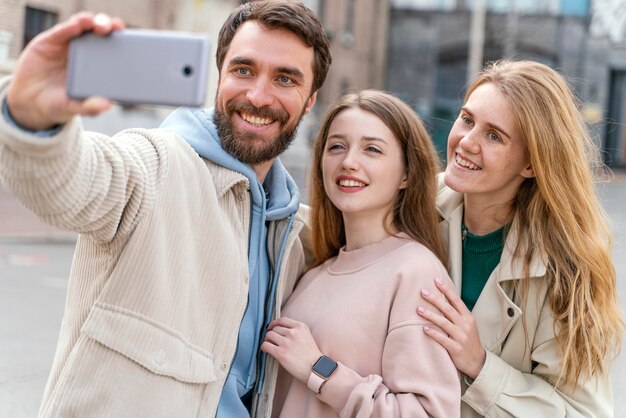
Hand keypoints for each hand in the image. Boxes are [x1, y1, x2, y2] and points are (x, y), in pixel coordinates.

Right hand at [6, 12, 124, 129]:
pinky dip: (70, 26)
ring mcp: (68, 45)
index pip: (113, 49)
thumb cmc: (59, 103)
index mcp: (97, 66)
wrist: (30, 102)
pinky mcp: (50, 41)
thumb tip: (107, 105)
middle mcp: (85, 52)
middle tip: (116, 29)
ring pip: (83, 27)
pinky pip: (62, 31)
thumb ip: (89, 107)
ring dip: (92, 22)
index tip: (133, 41)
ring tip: (98, 25)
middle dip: (110, 27)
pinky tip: (77, 25)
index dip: (123, 42)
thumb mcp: (74, 108)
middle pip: (101, 33)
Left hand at [261, 317, 321, 382]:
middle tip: (272, 341)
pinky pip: (266, 345)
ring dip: (268, 340)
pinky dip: (264, 347)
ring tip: (270, 346)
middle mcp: (293, 333)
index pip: (282, 320)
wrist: (316, 369)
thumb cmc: (311, 355)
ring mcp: (287, 343)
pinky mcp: (281, 353)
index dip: (274, 323)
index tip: (271, 327)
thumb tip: (278, 329)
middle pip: (275, 328)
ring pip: (269, 335)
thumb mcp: (307, 336)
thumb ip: (295, 330)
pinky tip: (266, 350)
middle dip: (272, 334)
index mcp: (301, 327)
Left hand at [417, 278, 485, 378]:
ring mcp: (461, 337)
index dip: (446, 290)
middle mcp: (465, 325)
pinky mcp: (456, 349)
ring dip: (430, 315)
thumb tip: (442, 298)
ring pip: (444, 323)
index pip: (456, 300)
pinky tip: (424, 329)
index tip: (436, 281)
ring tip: (419, 309)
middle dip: (435, 299)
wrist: (477, 362)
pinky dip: (434, 333)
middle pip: (448, 309)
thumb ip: (457, 313)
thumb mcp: (467, 325)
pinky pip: (443, 339)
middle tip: (423, 291)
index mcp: (468, 317)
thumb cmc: (468, 340)